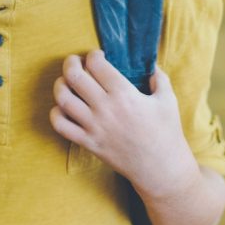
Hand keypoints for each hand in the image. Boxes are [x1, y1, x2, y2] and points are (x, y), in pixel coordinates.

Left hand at [50, 50, 196, 196]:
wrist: (161, 169)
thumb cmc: (166, 133)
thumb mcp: (168, 102)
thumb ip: (160, 79)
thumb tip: (151, 66)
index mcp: (125, 95)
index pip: (97, 65)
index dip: (93, 55)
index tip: (96, 57)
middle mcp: (106, 108)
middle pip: (74, 77)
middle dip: (70, 63)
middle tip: (75, 62)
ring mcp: (94, 126)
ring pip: (63, 99)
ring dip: (60, 85)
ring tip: (66, 82)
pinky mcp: (88, 142)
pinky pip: (61, 125)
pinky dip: (55, 113)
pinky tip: (63, 108)